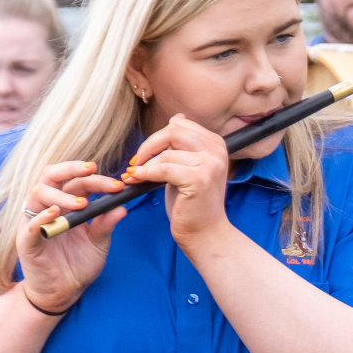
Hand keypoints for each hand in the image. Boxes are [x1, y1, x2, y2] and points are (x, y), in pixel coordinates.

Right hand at [21, 161, 128, 310]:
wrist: (64, 292)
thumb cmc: (78, 264)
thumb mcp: (98, 242)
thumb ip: (106, 224)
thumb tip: (122, 207)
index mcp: (65, 205)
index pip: (77, 182)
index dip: (96, 179)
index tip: (117, 185)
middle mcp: (48, 208)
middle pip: (52, 176)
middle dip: (71, 169)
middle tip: (92, 170)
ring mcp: (35, 222)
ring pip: (38, 194)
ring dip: (61, 195)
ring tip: (82, 204)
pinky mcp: (26, 240)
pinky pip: (30, 224)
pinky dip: (42, 217)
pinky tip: (55, 214)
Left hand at [122, 115, 232, 247]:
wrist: (205, 233)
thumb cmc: (194, 203)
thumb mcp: (190, 167)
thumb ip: (183, 145)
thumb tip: (176, 118)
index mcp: (216, 144)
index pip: (180, 125)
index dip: (158, 138)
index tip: (146, 155)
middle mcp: (217, 151)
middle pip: (173, 131)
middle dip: (149, 146)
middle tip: (137, 163)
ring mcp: (210, 164)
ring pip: (166, 152)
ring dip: (145, 164)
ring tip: (135, 176)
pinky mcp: (199, 179)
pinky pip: (163, 168)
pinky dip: (146, 173)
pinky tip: (137, 180)